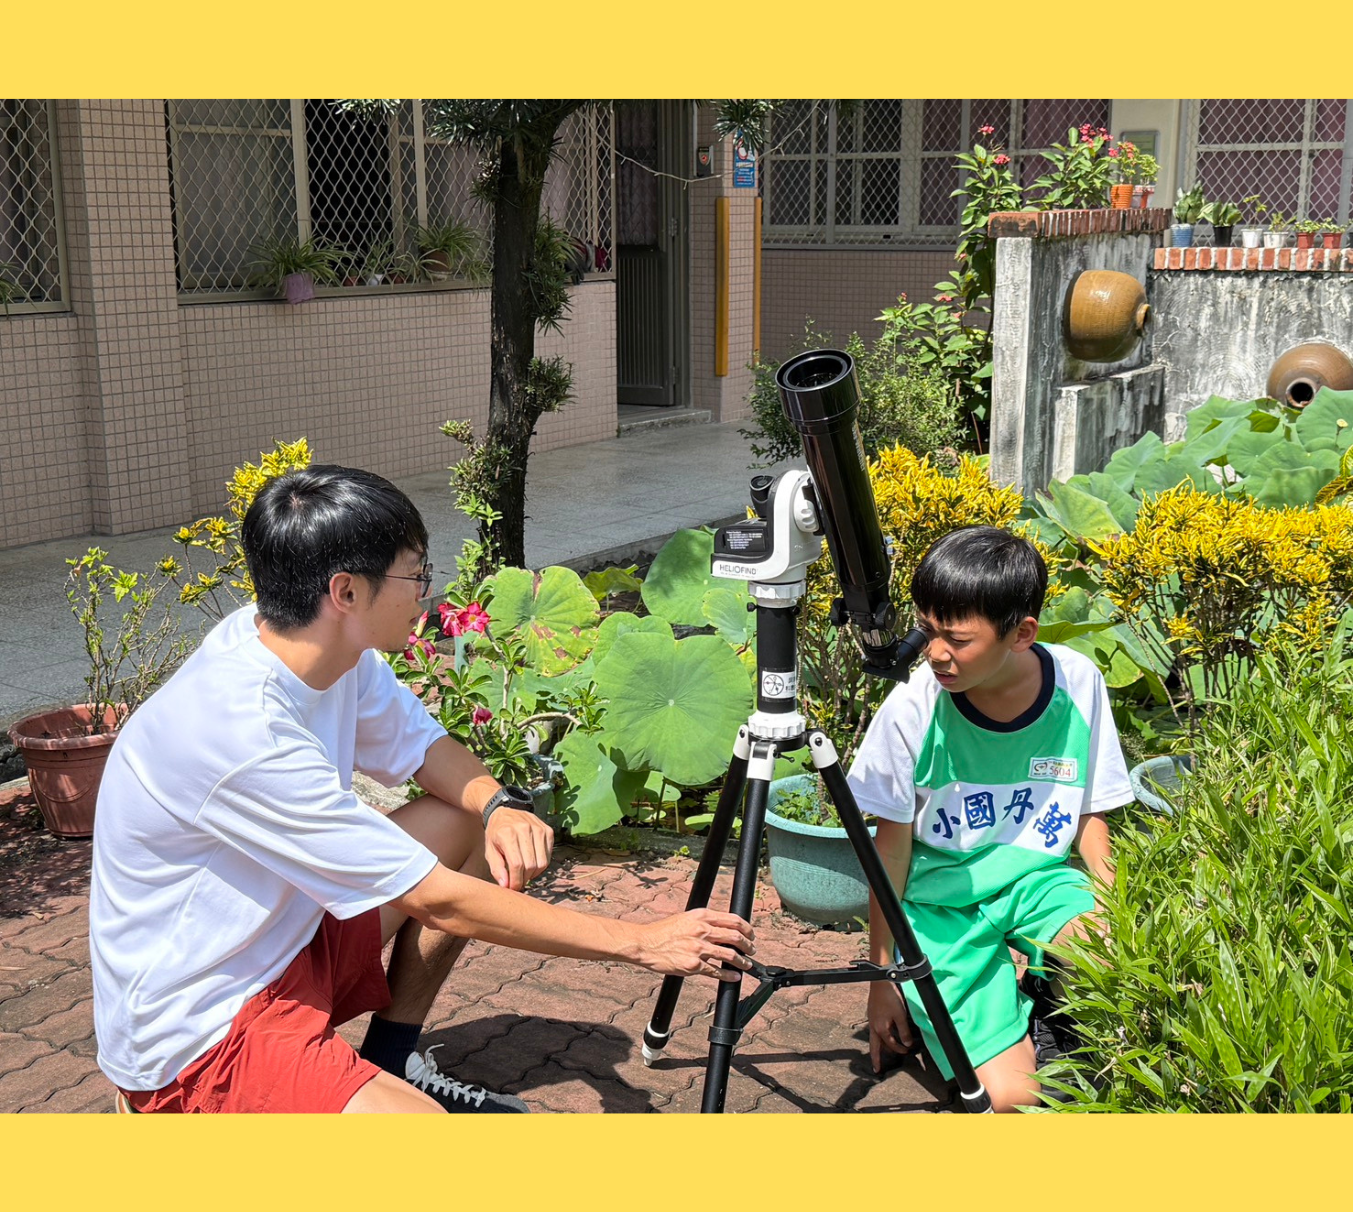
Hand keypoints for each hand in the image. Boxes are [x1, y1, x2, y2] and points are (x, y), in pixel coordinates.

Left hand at [484, 807, 553, 891]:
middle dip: (524, 879)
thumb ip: (497, 869)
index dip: (516, 881)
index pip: (517, 865)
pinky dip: (541, 864)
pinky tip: (532, 862)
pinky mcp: (547, 830)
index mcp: (508, 834)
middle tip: (518, 881)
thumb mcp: (490, 850)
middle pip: (531, 865)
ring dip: (534, 873)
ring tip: (524, 873)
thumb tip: (506, 885)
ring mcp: (539, 829)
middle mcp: (525, 829)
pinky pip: (548, 855)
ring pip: (542, 862)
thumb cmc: (496, 833)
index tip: (513, 888)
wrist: (505, 811)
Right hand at [636, 909, 754, 980]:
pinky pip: (716, 971)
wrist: (645, 944)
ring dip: (742, 961)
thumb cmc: (663, 931)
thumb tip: (722, 929)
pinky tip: (734, 977)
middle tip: (752, 950)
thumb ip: (704, 922)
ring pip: (730, 955)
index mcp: (702, 916)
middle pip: (735, 937)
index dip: (747, 928)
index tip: (751, 934)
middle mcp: (702, 930)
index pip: (733, 919)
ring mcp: (699, 948)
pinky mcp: (693, 965)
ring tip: (746, 964)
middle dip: (748, 945)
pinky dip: (728, 975)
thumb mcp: (686, 918)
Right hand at [867, 980, 914, 1072]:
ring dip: (878, 1048)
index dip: (899, 1049)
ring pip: (874, 1039)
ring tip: (880, 1055)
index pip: (891, 1044)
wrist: (880, 982)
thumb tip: (908, 1044)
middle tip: (876, 1069)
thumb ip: (904, 1031)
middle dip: (875, 1059)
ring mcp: (871, 1020)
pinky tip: (882, 1036)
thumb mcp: (900, 1015)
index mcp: (880, 1028)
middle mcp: (873, 1026)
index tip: (907, 1051)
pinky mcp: (872, 1015)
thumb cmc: (890, 997)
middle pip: (874, 1047)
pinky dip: (878, 1037)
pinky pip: (874, 1031)